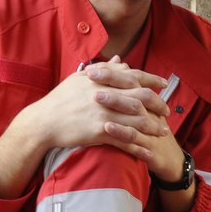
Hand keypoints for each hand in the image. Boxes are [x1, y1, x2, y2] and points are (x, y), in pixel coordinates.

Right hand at [22, 59, 171, 155]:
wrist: (42, 122)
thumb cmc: (60, 99)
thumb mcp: (80, 79)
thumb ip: (103, 69)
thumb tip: (120, 59)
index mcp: (102, 79)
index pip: (134, 76)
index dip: (151, 79)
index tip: (164, 83)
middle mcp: (105, 94)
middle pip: (141, 97)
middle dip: (158, 104)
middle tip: (168, 111)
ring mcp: (103, 113)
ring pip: (136, 120)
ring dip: (153, 127)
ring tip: (163, 132)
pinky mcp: (99, 131)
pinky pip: (124, 140)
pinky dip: (138, 147)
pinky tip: (148, 152)